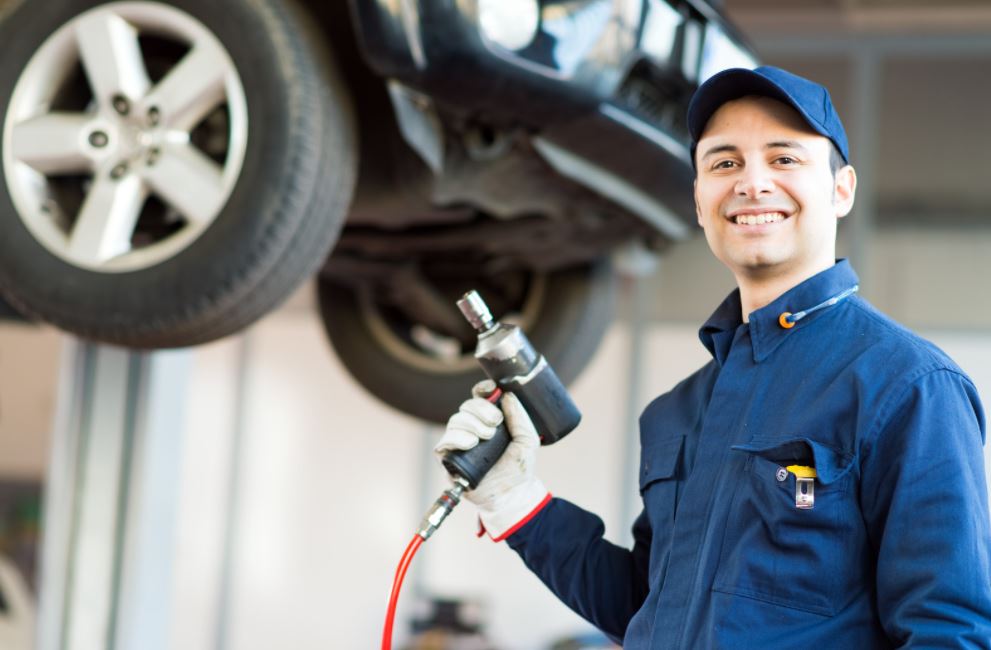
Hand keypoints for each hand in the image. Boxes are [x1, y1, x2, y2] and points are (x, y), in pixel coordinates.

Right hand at [435, 381, 549, 539]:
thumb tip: (508, 396)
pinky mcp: (449, 459)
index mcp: (489, 420)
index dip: (482, 390)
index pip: (479, 397)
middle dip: (481, 410)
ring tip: (487, 437)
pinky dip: (456, 438)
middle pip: (466, 406)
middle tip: (495, 423)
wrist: (512, 495)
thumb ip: (520, 417)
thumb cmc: (519, 468)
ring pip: (455, 421)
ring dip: (471, 424)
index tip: (491, 390)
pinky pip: (444, 442)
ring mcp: (459, 443)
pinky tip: (471, 443)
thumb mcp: (528, 440)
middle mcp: (472, 429)